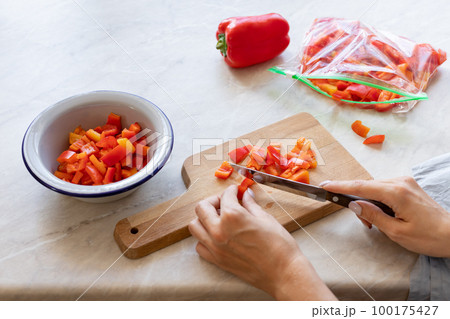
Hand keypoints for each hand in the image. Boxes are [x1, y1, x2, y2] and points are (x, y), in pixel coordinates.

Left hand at [188, 185, 336, 299]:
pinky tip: (217, 235)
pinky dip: (204, 238)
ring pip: (195, 226)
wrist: (283, 273)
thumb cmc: (279, 246)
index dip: (232, 191)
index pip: (225, 196)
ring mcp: (215, 247)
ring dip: (204, 219)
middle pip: (201, 208)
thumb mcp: (265, 218)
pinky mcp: (217, 260)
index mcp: (232, 216)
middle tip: (225, 202)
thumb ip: (250, 205)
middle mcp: (219, 230)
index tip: (235, 191)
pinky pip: (200, 245)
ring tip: (218, 218)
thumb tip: (245, 195)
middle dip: (213, 201)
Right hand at [321, 177, 449, 257]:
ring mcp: (405, 182)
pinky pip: (384, 188)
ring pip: (374, 188)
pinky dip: (378, 200)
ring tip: (375, 223)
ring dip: (368, 202)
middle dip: (357, 201)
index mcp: (396, 192)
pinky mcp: (408, 185)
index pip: (360, 187)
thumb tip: (354, 205)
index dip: (340, 186)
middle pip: (367, 186)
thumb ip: (373, 216)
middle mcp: (400, 182)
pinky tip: (382, 214)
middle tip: (362, 222)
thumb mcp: (397, 232)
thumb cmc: (429, 237)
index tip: (324, 185)